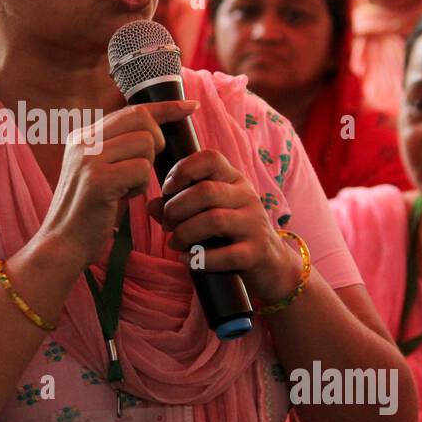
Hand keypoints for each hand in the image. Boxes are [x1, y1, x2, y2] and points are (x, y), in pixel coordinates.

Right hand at [35, 100, 196, 268]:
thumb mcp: (98, 172)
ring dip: (145, 170)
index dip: (165, 107)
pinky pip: (142, 169)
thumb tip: (154, 130)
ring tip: (126, 188)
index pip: (132, 109)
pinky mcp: (98, 179)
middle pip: (142, 120)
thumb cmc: (87, 213)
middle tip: (143, 169)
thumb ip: (116, 149)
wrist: (61, 244)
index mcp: (82, 136)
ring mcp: (88, 158)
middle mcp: (83, 140)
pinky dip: (140, 186)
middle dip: (156, 143)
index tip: (191, 106)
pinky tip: (122, 198)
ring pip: (145, 144)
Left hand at [146, 149, 300, 303]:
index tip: (167, 190)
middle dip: (177, 208)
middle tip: (167, 225)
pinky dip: (200, 259)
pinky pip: (226, 254)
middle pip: (206, 191)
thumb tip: (152, 205)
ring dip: (185, 233)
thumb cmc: (229, 233)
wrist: (269, 262)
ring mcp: (253, 224)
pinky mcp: (256, 252)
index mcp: (233, 180)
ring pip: (214, 220)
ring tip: (174, 243)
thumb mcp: (206, 213)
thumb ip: (178, 207)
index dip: (182, 169)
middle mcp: (246, 197)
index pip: (210, 158)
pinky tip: (187, 260)